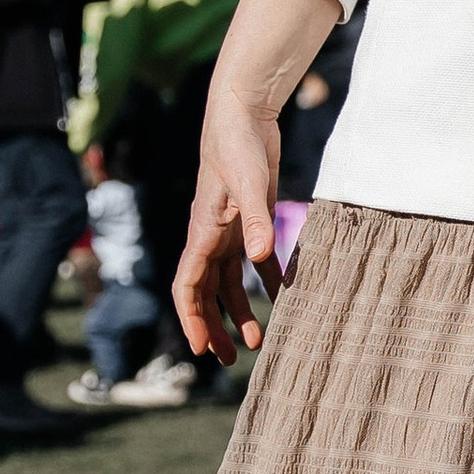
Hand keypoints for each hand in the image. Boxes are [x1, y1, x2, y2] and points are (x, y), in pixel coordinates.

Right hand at [176, 62, 285, 361]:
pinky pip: (258, 261)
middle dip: (214, 326)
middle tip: (228, 360)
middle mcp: (211, 236)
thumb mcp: (249, 183)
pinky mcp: (252, 219)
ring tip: (259, 342)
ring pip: (230, 282)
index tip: (200, 349)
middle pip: (205, 293)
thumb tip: (262, 259)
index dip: (192, 319)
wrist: (244, 113)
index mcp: (201, 233)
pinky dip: (269, 282)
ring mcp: (231, 229)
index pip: (187, 286)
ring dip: (241, 312)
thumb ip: (257, 221)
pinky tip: (286, 301)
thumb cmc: (238, 144)